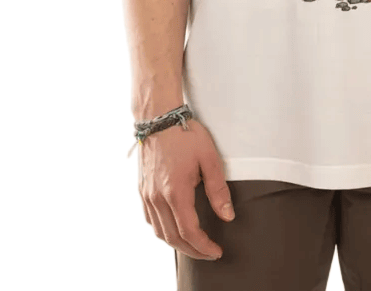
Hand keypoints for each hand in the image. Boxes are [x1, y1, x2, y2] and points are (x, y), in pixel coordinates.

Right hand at [138, 118, 235, 260]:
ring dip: (177, 243)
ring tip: (194, 245)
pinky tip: (173, 228)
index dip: (204, 247)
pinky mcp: (142, 189)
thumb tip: (228, 216)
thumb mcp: (209, 158)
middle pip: (173, 238)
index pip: (189, 232)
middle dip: (192, 250)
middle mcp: (157, 198)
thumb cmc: (185, 134)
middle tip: (209, 253)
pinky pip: (150, 219)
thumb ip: (218, 189)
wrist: (159, 117)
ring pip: (159, 232)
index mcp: (175, 191)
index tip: (216, 252)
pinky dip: (162, 230)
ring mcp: (147, 194)